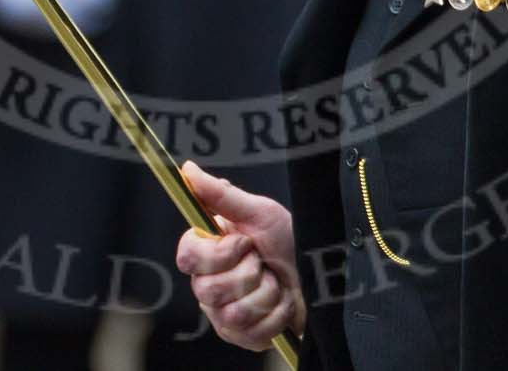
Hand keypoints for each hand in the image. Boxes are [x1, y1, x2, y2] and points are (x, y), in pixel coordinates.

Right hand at [175, 160, 303, 351]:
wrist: (321, 275)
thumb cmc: (288, 241)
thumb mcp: (259, 213)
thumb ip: (221, 194)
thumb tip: (187, 169)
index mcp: (207, 253)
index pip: (186, 257)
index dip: (217, 254)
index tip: (243, 243)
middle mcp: (209, 285)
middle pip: (208, 289)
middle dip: (249, 273)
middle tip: (263, 262)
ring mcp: (223, 315)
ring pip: (232, 313)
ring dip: (266, 293)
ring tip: (275, 282)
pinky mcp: (242, 337)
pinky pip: (253, 331)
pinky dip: (277, 313)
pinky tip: (282, 302)